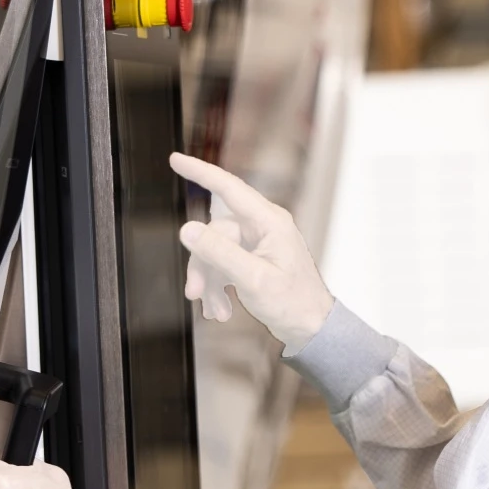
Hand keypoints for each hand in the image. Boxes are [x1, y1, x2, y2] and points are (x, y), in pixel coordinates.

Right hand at [168, 152, 333, 352]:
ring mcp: (258, 243)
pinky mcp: (253, 259)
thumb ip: (219, 253)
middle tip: (194, 293)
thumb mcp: (252, 279)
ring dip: (209, 281)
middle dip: (202, 264)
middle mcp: (263, 227)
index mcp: (269, 221)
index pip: (228, 188)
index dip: (200, 172)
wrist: (311, 328)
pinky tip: (220, 309)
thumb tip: (188, 229)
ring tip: (213, 310)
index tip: (176, 160)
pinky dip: (217, 286)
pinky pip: (223, 264)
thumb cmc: (293, 302)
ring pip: (215, 251)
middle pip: (215, 233)